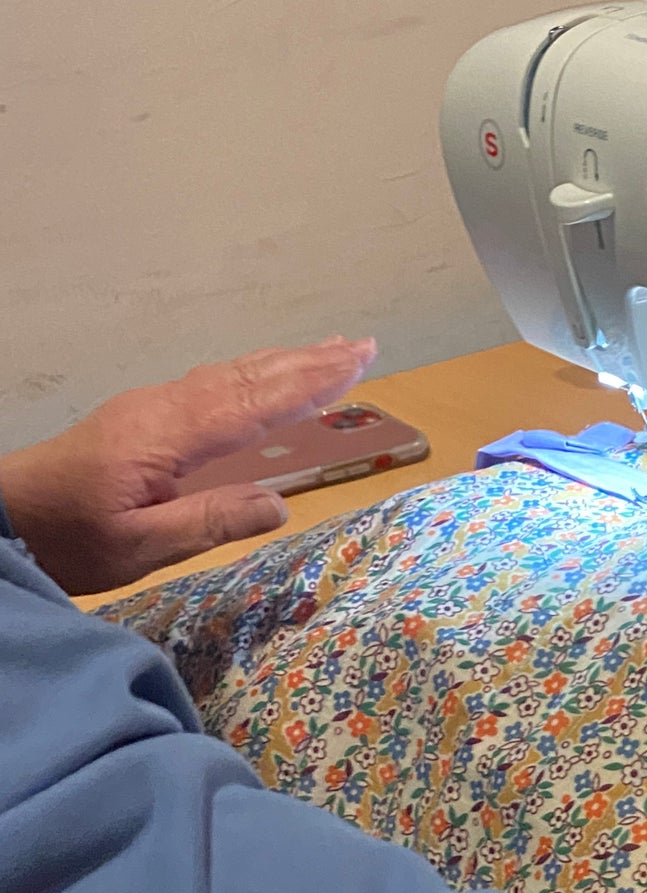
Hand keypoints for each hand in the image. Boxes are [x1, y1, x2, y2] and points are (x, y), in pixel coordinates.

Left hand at [0, 338, 377, 595]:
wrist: (8, 518)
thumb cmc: (71, 539)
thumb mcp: (141, 546)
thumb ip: (211, 523)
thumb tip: (281, 506)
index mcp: (167, 435)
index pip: (253, 405)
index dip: (308, 385)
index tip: (356, 365)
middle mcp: (163, 409)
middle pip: (248, 377)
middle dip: (309, 362)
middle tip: (364, 346)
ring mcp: (152, 408)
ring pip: (231, 375)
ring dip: (285, 363)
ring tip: (332, 351)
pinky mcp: (144, 418)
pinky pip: (214, 385)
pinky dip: (254, 376)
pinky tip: (269, 378)